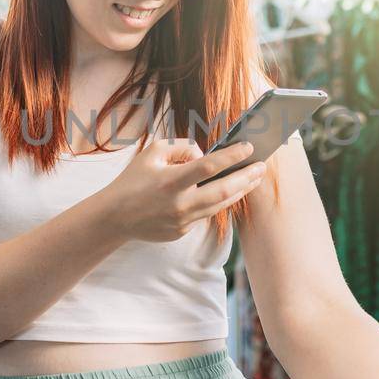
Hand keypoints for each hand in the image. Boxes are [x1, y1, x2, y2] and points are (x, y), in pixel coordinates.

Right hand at [100, 137, 268, 242]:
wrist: (115, 217)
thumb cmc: (134, 180)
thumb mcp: (152, 152)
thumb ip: (181, 147)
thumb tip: (205, 155)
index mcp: (171, 181)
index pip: (210, 166)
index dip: (232, 156)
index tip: (249, 147)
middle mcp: (179, 203)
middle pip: (224, 191)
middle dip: (247, 178)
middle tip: (263, 166)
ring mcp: (182, 221)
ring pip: (220, 205)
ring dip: (240, 191)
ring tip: (254, 178)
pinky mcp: (183, 231)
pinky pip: (206, 213)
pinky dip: (220, 201)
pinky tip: (231, 190)